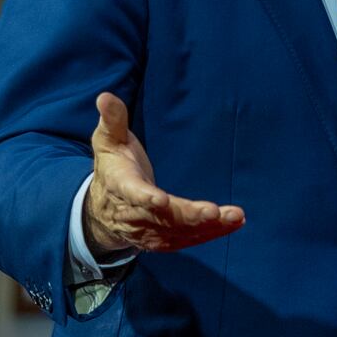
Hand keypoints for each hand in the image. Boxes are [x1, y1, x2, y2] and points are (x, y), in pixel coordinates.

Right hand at [83, 92, 244, 255]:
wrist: (102, 209)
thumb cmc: (113, 166)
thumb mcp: (109, 141)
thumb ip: (112, 120)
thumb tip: (104, 97)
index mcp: (121, 186)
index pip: (133, 193)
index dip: (146, 198)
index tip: (161, 200)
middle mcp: (134, 213)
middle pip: (162, 218)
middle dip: (188, 216)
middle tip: (214, 212)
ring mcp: (148, 230)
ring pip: (178, 232)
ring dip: (207, 228)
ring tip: (235, 218)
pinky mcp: (162, 239)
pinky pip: (186, 240)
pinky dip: (209, 235)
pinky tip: (232, 225)